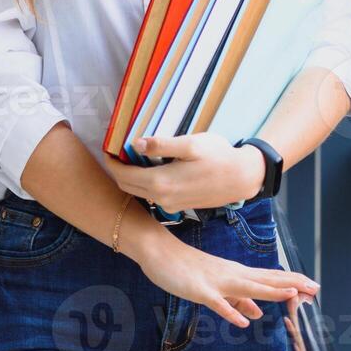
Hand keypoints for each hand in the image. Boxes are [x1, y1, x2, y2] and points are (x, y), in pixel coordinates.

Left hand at [104, 132, 265, 210]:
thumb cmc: (218, 156)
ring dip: (130, 177)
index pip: (122, 176)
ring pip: (139, 193)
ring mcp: (170, 206)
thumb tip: (135, 144)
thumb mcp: (190, 144)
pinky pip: (152, 196)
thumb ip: (161, 145)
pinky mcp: (179, 207)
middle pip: (127, 187)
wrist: (243, 178)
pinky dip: (143, 184)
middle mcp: (162, 199)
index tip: (106, 148)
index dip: (111, 162)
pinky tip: (148, 168)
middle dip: (117, 170)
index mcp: (160, 183)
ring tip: (129, 157)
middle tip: (114, 152)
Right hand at [126, 222, 317, 327]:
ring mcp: (216, 281)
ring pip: (247, 287)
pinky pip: (217, 302)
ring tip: (292, 294)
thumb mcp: (215, 285)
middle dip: (291, 284)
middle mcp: (231, 274)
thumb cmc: (186, 267)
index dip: (291, 282)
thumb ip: (235, 299)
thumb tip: (255, 313)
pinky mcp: (200, 290)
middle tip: (315, 287)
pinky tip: (244, 321)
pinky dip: (231, 311)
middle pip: (265, 280)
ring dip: (270, 291)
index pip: (269, 277)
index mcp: (235, 273)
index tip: (312, 285)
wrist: (158, 251)